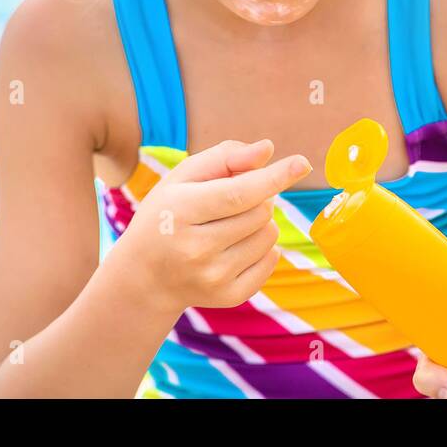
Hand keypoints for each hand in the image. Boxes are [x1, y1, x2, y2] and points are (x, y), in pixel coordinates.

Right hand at [108, 138, 311, 313]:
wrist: (144, 276)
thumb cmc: (168, 214)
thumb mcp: (182, 178)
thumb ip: (225, 157)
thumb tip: (267, 150)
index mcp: (180, 212)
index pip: (238, 194)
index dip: (273, 177)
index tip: (302, 162)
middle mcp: (195, 249)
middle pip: (261, 211)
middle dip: (259, 197)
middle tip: (232, 201)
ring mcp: (213, 277)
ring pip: (270, 234)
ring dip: (261, 222)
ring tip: (230, 224)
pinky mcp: (228, 297)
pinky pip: (272, 260)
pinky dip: (263, 247)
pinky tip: (234, 247)